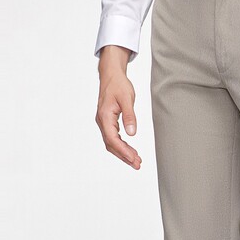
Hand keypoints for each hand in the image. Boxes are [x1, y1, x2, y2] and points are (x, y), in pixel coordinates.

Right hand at [95, 45, 141, 169]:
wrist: (111, 75)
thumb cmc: (118, 84)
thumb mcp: (127, 98)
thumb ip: (130, 116)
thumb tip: (132, 133)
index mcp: (105, 116)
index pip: (113, 139)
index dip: (123, 151)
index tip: (134, 159)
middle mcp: (101, 121)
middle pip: (111, 145)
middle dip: (124, 156)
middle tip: (137, 165)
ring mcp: (103, 122)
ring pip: (111, 143)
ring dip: (123, 153)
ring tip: (136, 161)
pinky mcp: (107, 122)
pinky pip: (113, 138)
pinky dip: (122, 146)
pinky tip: (131, 151)